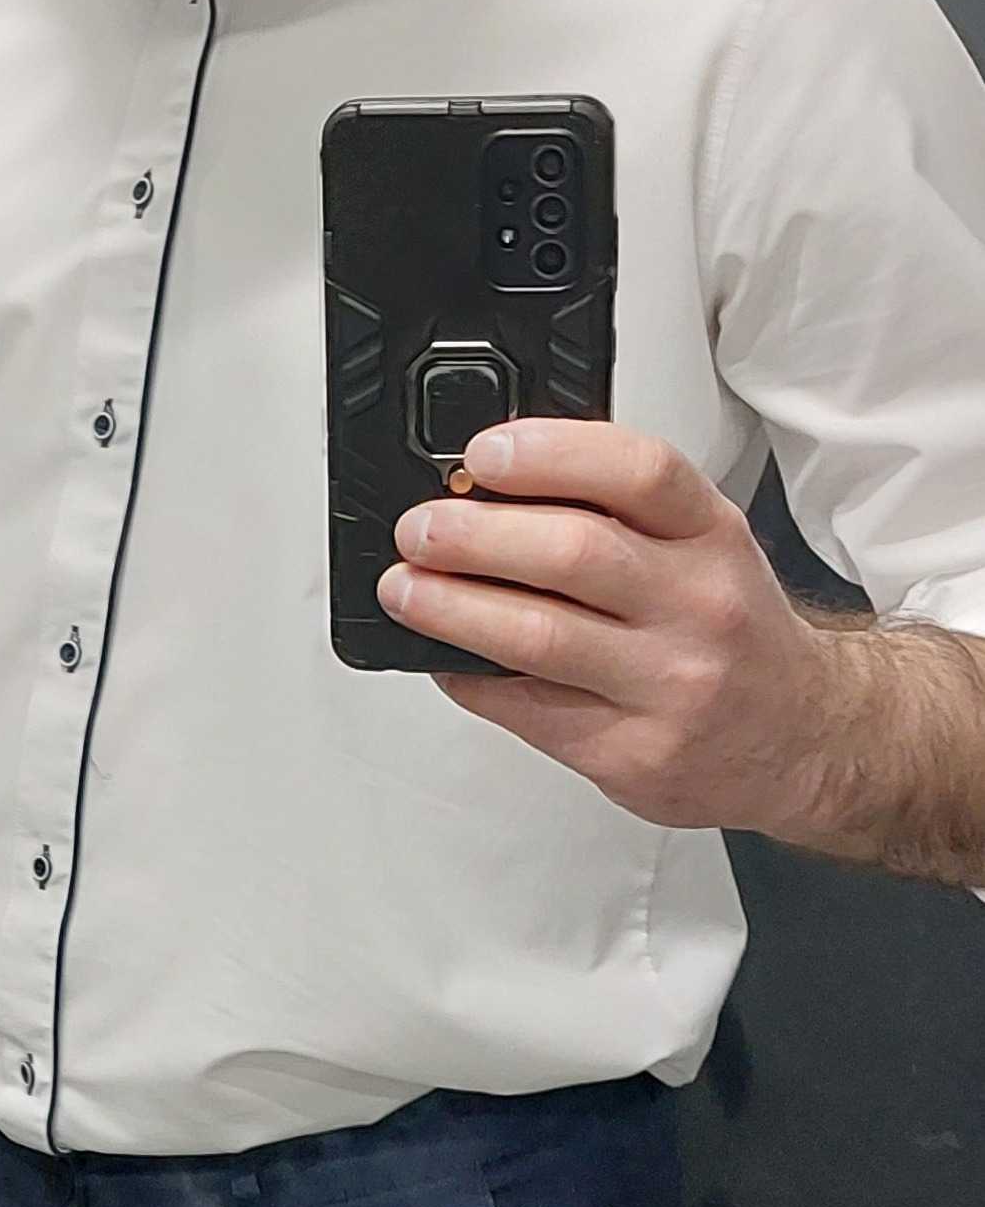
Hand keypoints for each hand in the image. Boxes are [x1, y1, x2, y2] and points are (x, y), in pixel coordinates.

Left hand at [377, 419, 838, 833]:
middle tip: (419, 529)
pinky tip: (446, 656)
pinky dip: (470, 676)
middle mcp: (699, 607)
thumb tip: (490, 489)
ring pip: (538, 637)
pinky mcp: (632, 753)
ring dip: (451, 607)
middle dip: (473, 535)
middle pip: (572, 553)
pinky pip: (526, 709)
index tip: (484, 453)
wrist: (802, 738)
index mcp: (712, 537)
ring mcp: (669, 686)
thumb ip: (618, 515)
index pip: (638, 471)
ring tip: (406, 588)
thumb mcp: (704, 548)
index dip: (550, 453)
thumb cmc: (734, 633)